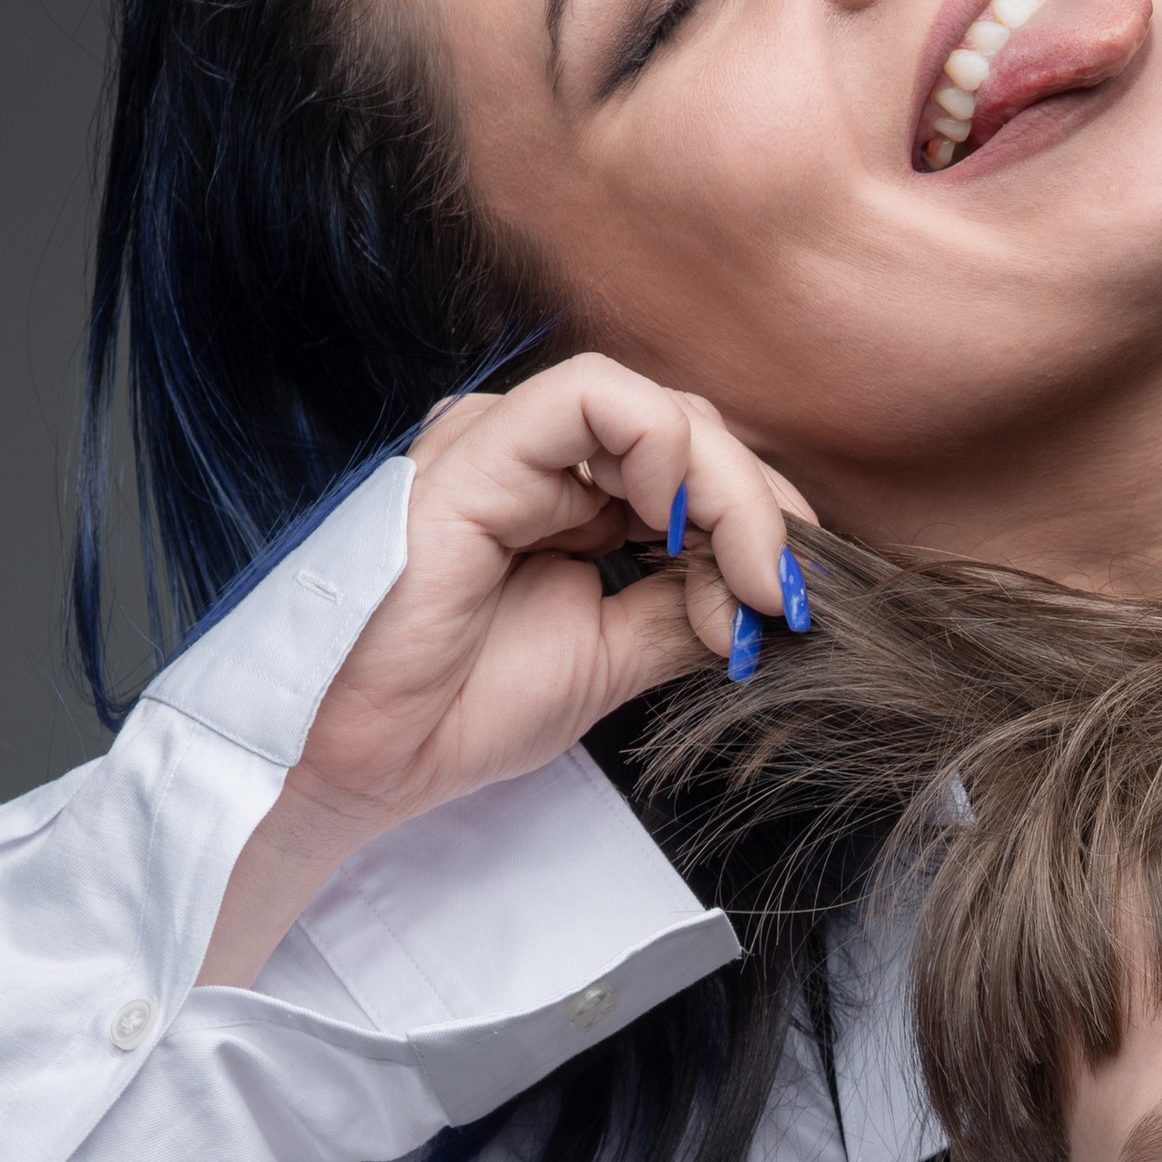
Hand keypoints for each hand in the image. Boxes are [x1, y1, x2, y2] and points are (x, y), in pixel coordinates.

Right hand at [200, 357, 807, 983]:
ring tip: (746, 583)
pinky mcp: (478, 450)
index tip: (793, 607)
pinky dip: (668, 454)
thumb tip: (774, 594)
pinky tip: (684, 532)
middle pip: (689, 433)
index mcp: (567, 492)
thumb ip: (689, 608)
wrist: (369, 760)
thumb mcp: (616, 655)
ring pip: (658, 411)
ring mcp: (504, 442)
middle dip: (759, 513)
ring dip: (728, 493)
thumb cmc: (462, 708)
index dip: (762, 522)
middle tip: (782, 600)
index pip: (694, 464)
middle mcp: (536, 455)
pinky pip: (593, 401)